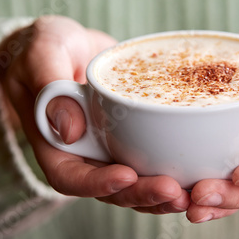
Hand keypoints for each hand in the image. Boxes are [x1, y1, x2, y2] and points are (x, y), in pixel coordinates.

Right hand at [0, 16, 189, 213]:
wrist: (70, 43)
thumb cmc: (48, 45)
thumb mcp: (42, 53)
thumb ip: (48, 84)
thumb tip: (69, 131)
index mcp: (53, 142)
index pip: (70, 177)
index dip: (97, 184)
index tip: (127, 175)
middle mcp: (82, 152)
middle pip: (109, 190)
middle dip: (141, 194)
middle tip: (174, 192)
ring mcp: (107, 148)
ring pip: (133, 184)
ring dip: (160, 194)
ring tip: (190, 193)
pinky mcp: (130, 137)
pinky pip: (149, 162)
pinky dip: (171, 172)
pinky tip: (196, 174)